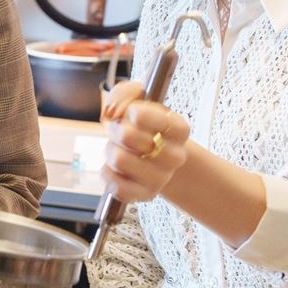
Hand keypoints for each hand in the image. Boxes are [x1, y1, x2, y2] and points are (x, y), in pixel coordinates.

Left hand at [100, 81, 189, 203]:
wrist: (147, 155)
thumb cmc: (139, 125)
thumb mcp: (135, 98)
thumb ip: (124, 93)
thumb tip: (113, 112)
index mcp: (180, 129)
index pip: (155, 118)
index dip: (135, 112)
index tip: (132, 112)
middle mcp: (176, 156)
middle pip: (129, 136)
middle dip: (117, 130)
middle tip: (122, 132)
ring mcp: (162, 178)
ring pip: (119, 160)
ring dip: (110, 150)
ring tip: (119, 149)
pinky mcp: (145, 195)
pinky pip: (115, 184)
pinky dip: (108, 172)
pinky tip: (115, 167)